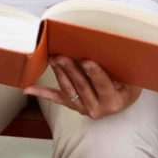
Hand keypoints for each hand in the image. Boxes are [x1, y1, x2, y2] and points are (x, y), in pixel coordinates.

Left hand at [24, 56, 140, 119]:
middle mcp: (97, 108)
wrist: (121, 103)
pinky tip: (28, 88)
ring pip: (68, 89)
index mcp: (113, 101)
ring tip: (52, 58)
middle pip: (81, 86)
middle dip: (70, 69)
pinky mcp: (73, 106)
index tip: (86, 61)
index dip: (94, 73)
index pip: (103, 85)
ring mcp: (83, 108)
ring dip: (59, 73)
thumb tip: (107, 50)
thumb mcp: (130, 81)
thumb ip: (119, 71)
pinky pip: (56, 98)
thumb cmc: (127, 87)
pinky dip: (41, 92)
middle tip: (61, 55)